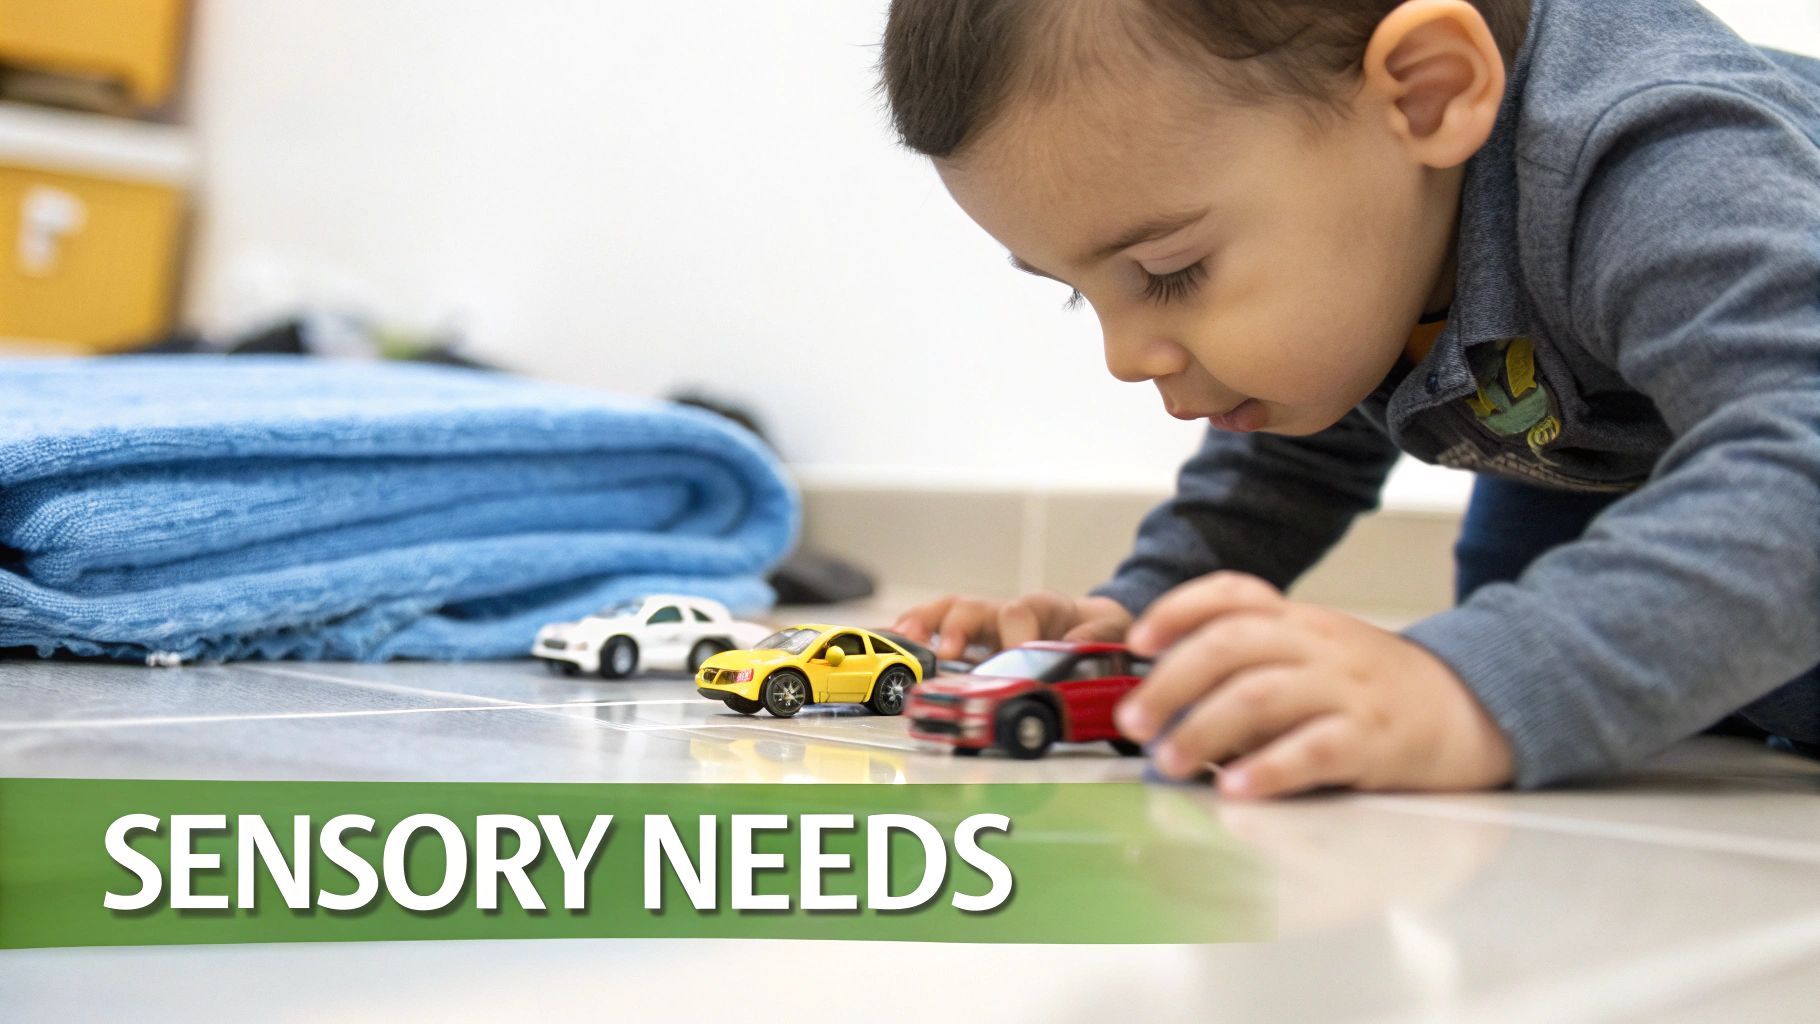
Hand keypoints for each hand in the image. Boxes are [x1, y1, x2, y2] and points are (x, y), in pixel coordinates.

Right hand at [892, 591, 1132, 660]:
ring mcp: (987, 624)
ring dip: (925, 624)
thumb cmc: (1098, 631)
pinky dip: (916, 631)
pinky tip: (896, 639)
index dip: (1013, 635)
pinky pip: (938, 627)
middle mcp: (1008, 611)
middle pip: (975, 607)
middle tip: (948, 651)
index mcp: (1044, 608)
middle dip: (958, 627)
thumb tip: (1070, 650)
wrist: (1095, 625)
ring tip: (904, 639)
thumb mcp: (1111, 633)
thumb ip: (1095, 638)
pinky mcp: (975, 640)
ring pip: (950, 612)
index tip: (1012, 656)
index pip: (1020, 612)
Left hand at [1114, 572, 1513, 798]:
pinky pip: (1314, 749)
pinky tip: (1237, 788)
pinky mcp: (1372, 740)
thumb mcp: (1314, 658)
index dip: (1178, 609)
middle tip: (1133, 723)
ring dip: (1203, 729)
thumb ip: (1249, 672)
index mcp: (1298, 621)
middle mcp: (1318, 645)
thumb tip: (1167, 710)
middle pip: (1231, 645)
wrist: (1472, 709)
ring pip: (1260, 695)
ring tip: (1168, 763)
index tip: (1138, 641)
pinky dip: (1269, 768)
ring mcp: (1346, 690)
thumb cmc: (1374, 691)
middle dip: (1170, 683)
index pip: (1232, 593)